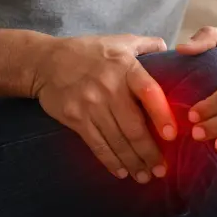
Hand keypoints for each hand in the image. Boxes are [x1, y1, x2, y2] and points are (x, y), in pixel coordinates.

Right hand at [31, 34, 177, 182]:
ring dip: (133, 162)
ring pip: (117, 140)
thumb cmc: (87, 51)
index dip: (162, 115)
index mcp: (125, 67)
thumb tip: (169, 47)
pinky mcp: (75, 118)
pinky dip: (110, 161)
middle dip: (149, 152)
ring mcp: (90, 104)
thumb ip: (145, 44)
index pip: (149, 92)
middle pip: (133, 126)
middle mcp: (109, 87)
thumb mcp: (117, 41)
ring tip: (145, 176)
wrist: (45, 61)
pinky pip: (97, 144)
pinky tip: (121, 172)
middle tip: (161, 170)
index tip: (172, 136)